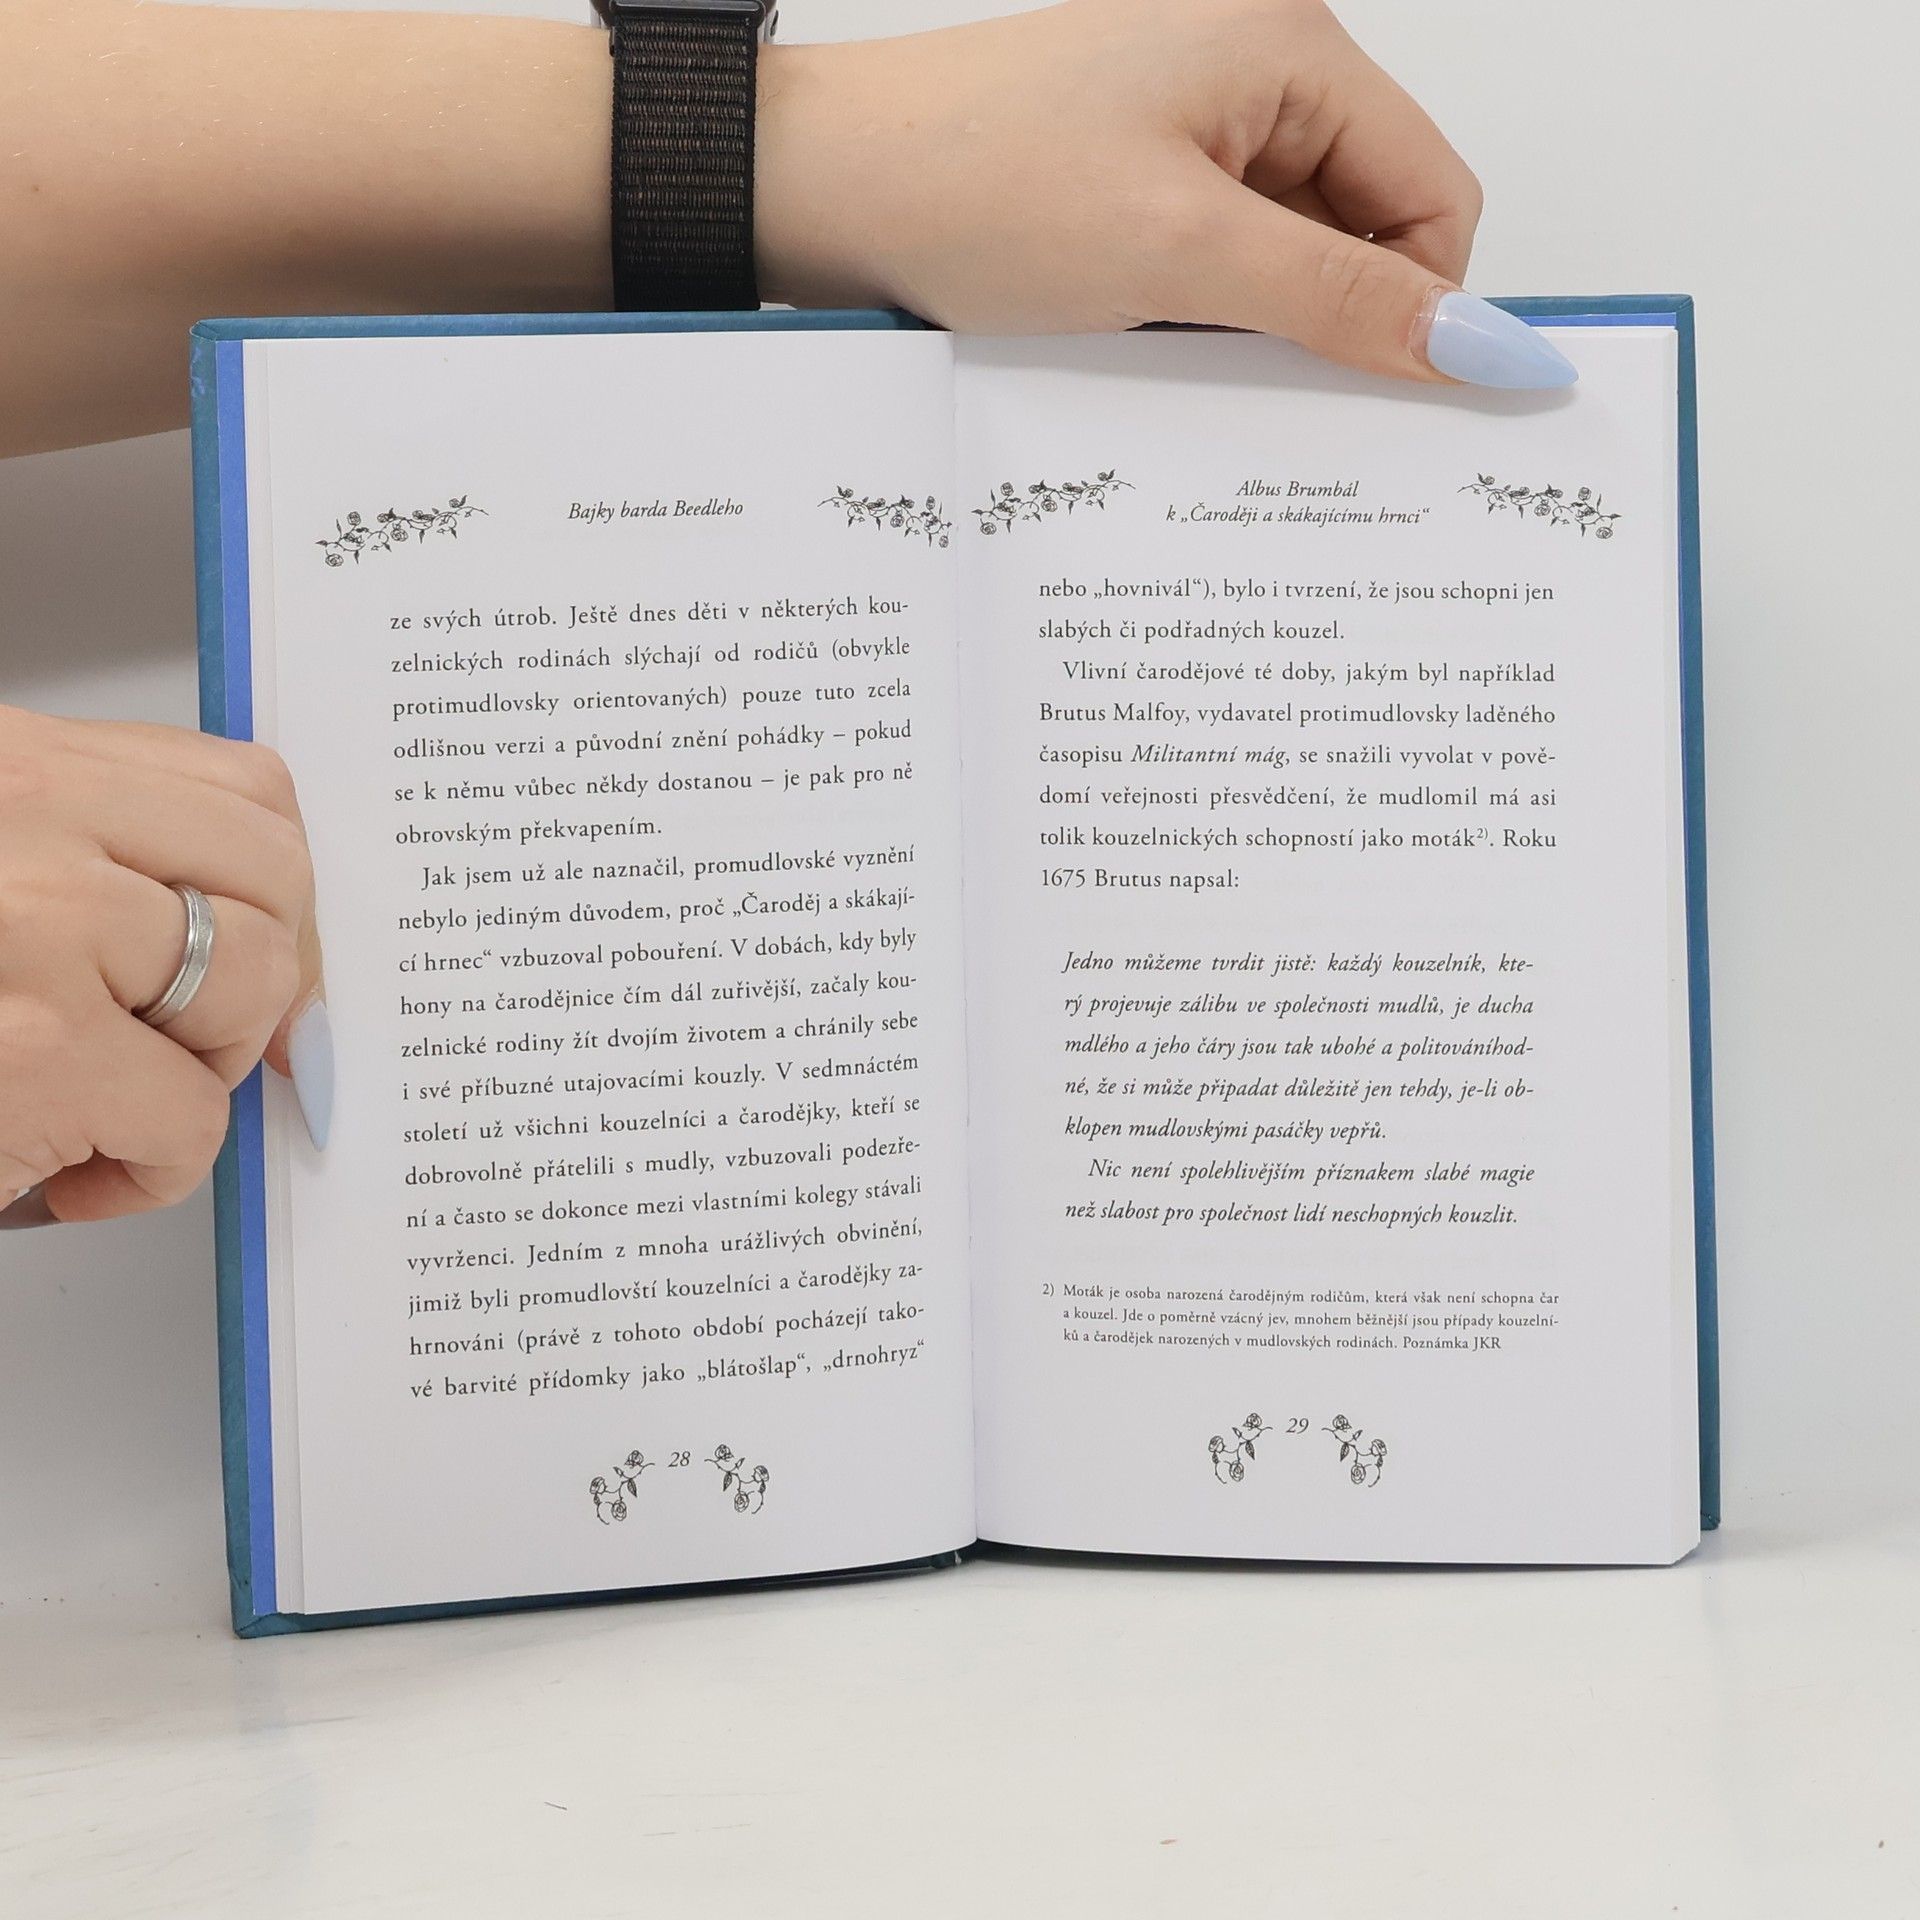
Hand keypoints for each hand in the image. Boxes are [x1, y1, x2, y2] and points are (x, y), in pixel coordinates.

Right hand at [0, 707, 328, 1228]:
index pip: (241, 790)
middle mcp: (24, 820)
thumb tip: (276, 942)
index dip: (276, 889)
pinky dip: (150, 1173)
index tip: (264, 946)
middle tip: (179, 1038)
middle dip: (254, 978)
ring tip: (110, 1100)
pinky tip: (67, 1176)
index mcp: (11, 764)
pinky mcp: (42, 1054)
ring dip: (202, 1072)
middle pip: (276, 877)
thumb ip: (100, 872)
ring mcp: (37, 929)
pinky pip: (194, 1118)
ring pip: (252, 986)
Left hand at [758, 0, 1571, 388]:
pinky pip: (1214, 257)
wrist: (821, 189)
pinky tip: (1142, 336)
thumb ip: (1342, 298)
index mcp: (1290, 48)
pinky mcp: (1134, 172)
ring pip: (1286, 251)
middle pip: (1365, 224)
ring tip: (1168, 342)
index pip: (1434, 191)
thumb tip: (1481, 343)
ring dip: (1254, 322)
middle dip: (1329, 316)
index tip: (1388, 396)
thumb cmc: (976, 184)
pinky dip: (1198, 312)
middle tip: (1252, 375)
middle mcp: (1250, 69)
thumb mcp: (1183, 254)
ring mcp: (1186, 121)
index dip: (1426, 302)